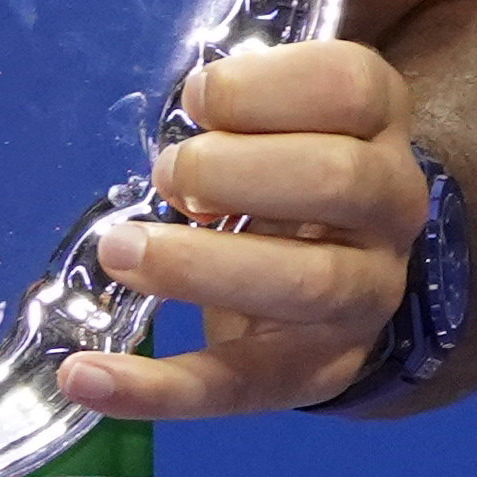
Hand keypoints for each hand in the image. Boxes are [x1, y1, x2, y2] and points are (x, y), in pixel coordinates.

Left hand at [57, 35, 430, 419]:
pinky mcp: (315, 372)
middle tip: (166, 176)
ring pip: (307, 283)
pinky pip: (237, 386)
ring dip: (199, 266)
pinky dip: (155, 389)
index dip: (266, 87)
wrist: (336, 281)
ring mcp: (365, 296)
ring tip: (119, 250)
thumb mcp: (281, 121)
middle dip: (232, 170)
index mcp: (379, 125)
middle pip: (339, 179)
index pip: (351, 87)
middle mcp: (392, 207)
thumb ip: (241, 111)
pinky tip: (84, 377)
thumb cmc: (285, 173)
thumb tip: (183, 127)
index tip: (197, 100)